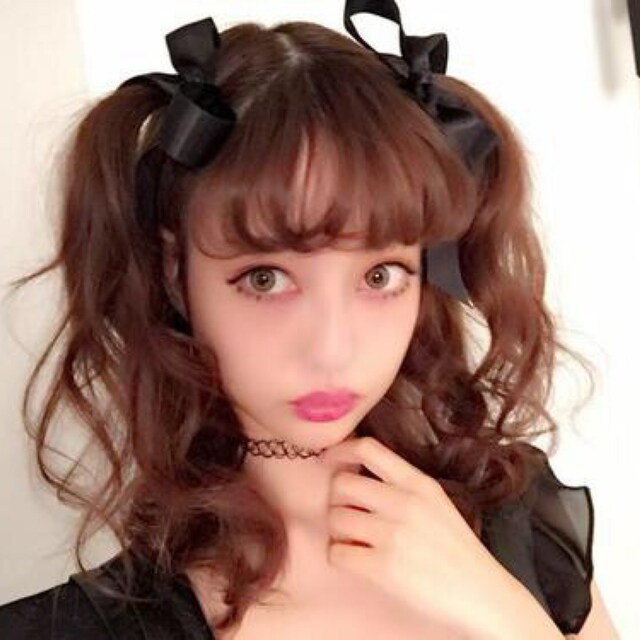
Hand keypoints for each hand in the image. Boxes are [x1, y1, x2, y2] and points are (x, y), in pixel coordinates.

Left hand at [319, 436, 550, 638]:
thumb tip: (354, 471)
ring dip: (338, 530)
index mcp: (418, 483)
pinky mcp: (382, 568)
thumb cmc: (454, 547)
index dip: (339, 450)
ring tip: (355, 540)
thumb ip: (400, 483)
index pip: (368, 448)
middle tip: (347, 513)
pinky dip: (340, 556)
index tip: (327, 460)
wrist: (482, 594)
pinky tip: (357, 559)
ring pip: (335, 518)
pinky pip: (336, 552)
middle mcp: (403, 502)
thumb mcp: (435, 501)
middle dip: (337, 499)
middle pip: (341, 483)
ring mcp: (392, 535)